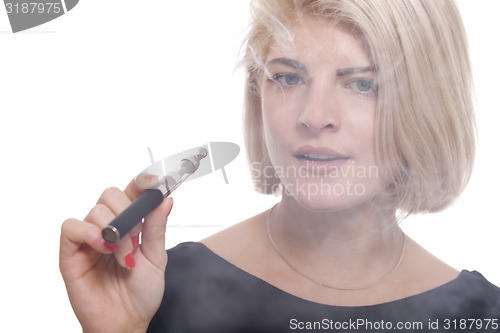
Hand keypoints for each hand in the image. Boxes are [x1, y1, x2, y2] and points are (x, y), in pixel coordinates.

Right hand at [59, 177, 172, 332]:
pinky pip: (71, 227)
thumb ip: (157, 227)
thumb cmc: (140, 294)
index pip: (131, 192)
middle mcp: (108, 227)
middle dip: (128, 212)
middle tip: (137, 238)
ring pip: (95, 210)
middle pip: (110, 195)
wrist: (126, 323)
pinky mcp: (70, 252)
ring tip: (125, 257)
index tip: (153, 181)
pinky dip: (89, 232)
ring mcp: (88, 238)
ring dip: (115, 231)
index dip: (141, 182)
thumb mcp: (156, 258)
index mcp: (130, 225)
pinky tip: (104, 247)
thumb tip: (165, 199)